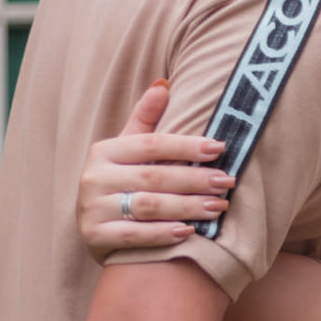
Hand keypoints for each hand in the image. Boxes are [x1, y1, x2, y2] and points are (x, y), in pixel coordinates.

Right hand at [77, 82, 234, 255]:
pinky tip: (189, 232)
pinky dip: (163, 233)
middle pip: (153, 176)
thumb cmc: (121, 183)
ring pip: (148, 206)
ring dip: (187, 207)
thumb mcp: (128, 150)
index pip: (151, 144)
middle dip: (195, 179)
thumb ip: (145, 120)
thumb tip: (163, 84)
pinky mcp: (95, 236)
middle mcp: (94, 177)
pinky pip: (135, 235)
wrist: (93, 228)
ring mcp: (92, 208)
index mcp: (105, 151)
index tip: (219, 148)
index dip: (186, 145)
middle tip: (227, 181)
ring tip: (218, 206)